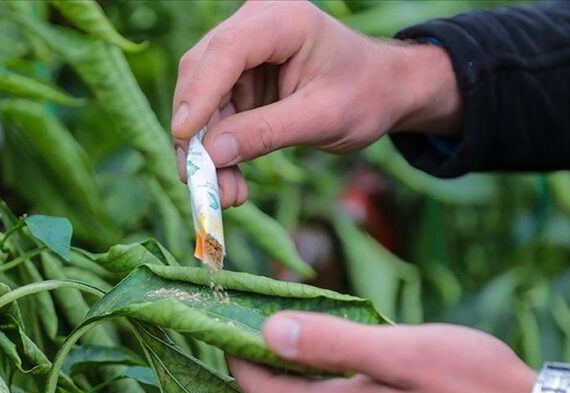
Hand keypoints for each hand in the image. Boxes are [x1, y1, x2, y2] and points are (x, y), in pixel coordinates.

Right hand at [172, 1, 461, 207]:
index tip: (184, 137)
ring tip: (226, 194)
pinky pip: (215, 116)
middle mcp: (256, 26)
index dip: (200, 94)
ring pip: (203, 100)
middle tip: (200, 182)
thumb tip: (213, 154)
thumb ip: (268, 132)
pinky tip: (231, 183)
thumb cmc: (367, 94)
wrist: (385, 92)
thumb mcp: (323, 118)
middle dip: (197, 132)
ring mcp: (245, 53)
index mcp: (284, 20)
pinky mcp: (241, 80)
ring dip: (207, 150)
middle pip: (203, 74)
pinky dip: (219, 151)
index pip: (227, 51)